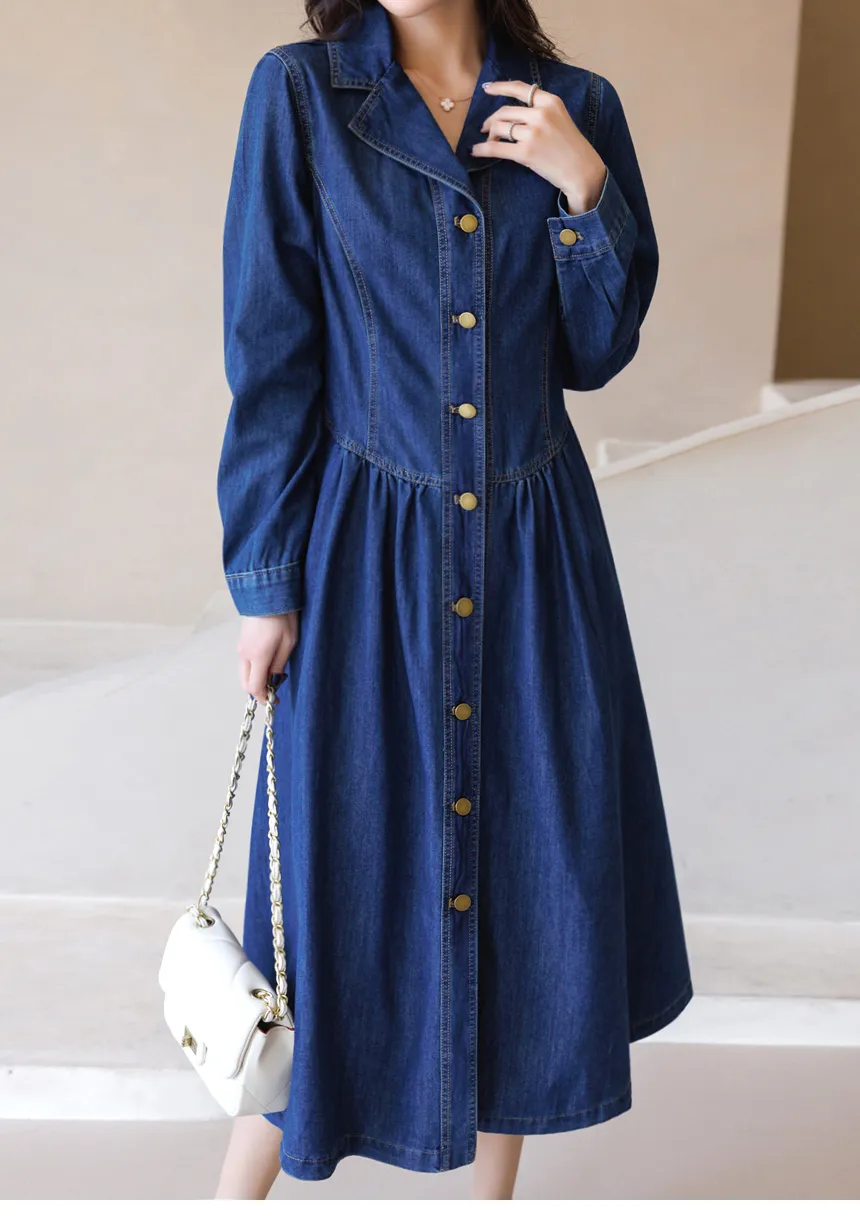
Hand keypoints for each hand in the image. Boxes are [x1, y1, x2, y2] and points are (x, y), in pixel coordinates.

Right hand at [237, 612, 298, 701]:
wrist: (268, 594)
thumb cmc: (282, 618)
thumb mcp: (288, 643)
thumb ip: (279, 664)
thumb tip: (274, 679)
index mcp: (258, 657)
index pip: (254, 687)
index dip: (263, 698)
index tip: (274, 700)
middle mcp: (245, 655)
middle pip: (245, 683)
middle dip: (257, 691)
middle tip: (273, 689)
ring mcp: (241, 648)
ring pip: (244, 673)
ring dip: (255, 679)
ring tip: (273, 673)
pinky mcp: (241, 642)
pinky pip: (245, 663)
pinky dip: (253, 669)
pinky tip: (267, 662)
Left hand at [471, 80, 606, 214]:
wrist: (582, 171)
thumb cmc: (571, 148)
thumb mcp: (560, 119)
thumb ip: (540, 111)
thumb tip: (511, 112)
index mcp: (550, 102)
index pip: (520, 88)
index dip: (500, 87)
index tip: (486, 89)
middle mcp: (541, 114)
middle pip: (505, 111)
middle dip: (492, 121)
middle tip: (486, 129)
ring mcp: (533, 133)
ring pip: (499, 128)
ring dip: (489, 136)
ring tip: (489, 142)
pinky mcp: (526, 153)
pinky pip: (496, 148)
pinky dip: (482, 149)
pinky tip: (476, 152)